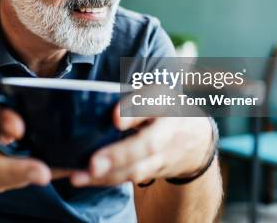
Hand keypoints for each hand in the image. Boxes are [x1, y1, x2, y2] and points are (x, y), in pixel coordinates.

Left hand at [69, 103, 212, 186]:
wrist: (198, 141)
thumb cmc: (166, 111)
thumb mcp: (157, 96)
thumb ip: (135, 100)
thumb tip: (109, 113)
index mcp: (166, 105)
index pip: (154, 103)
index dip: (134, 110)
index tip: (115, 118)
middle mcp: (167, 132)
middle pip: (146, 146)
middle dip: (119, 155)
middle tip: (93, 164)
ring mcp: (162, 157)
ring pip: (136, 169)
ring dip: (106, 175)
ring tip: (78, 177)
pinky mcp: (153, 172)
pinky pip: (129, 177)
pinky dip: (105, 180)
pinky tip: (83, 179)